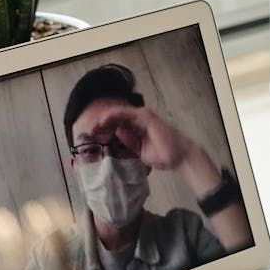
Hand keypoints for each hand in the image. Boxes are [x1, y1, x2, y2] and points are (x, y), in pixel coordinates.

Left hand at [91, 105, 222, 196]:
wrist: (180, 156)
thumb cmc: (165, 155)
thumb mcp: (141, 150)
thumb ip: (129, 141)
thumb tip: (117, 132)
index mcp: (140, 127)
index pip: (119, 124)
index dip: (105, 129)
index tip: (94, 136)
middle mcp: (141, 119)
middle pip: (117, 118)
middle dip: (102, 124)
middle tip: (89, 131)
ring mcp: (143, 116)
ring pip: (119, 114)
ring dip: (104, 119)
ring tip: (93, 127)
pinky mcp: (145, 116)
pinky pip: (125, 113)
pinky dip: (113, 116)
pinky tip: (103, 121)